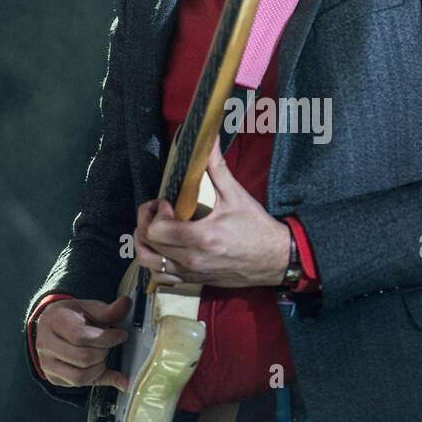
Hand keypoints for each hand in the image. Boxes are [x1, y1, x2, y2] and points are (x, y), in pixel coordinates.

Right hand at [34, 295, 130, 391]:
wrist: (51, 326)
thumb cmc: (72, 316)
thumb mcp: (89, 308)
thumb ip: (108, 309)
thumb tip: (126, 304)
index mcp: (54, 321)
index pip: (80, 336)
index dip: (106, 338)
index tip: (121, 335)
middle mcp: (45, 344)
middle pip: (83, 357)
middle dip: (104, 352)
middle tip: (109, 344)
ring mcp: (47, 363)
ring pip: (80, 376)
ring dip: (99, 367)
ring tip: (101, 355)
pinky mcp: (53, 377)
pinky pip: (78, 384)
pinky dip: (95, 377)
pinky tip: (99, 366)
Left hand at [134, 138, 290, 287]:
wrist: (275, 259)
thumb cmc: (257, 228)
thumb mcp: (237, 196)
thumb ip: (217, 168)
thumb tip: (208, 140)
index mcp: (202, 238)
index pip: (156, 230)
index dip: (156, 212)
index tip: (168, 202)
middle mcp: (192, 259)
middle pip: (148, 243)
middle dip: (146, 222)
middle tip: (160, 210)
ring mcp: (191, 273)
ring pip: (148, 263)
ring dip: (146, 243)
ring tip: (157, 229)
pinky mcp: (193, 280)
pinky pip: (161, 277)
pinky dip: (155, 263)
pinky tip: (165, 248)